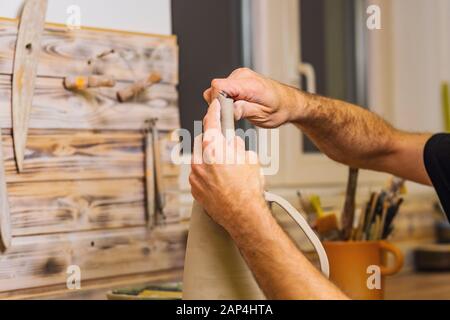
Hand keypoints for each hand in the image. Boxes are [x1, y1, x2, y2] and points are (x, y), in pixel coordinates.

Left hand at [189, 99, 267, 232]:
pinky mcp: (195, 189)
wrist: (244, 216)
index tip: (214, 106)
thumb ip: (238, 147)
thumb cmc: (249, 191)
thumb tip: (234, 145)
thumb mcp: (250, 160)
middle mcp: (200, 161)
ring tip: (226, 168)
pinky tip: (221, 180)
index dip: (214, 111)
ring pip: (199, 158)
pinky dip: (206, 172)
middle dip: (212, 139)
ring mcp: (195, 176)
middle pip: (201, 140)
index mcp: (214, 149)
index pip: (210, 123)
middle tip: (226, 144)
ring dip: (209, 158)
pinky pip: (198, 174)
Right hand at [203, 68, 301, 127]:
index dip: (217, 102)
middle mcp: (243, 76)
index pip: (219, 86)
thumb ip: (243, 111)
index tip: (224, 113)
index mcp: (250, 84)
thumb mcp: (262, 115)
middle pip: (215, 88)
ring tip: (238, 111)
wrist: (289, 102)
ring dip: (223, 103)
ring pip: (217, 90)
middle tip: (232, 116)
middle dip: (219, 105)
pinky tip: (237, 106)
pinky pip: (223, 89)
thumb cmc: (280, 109)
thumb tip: (227, 111)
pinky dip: (226, 100)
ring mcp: (239, 75)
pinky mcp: (237, 79)